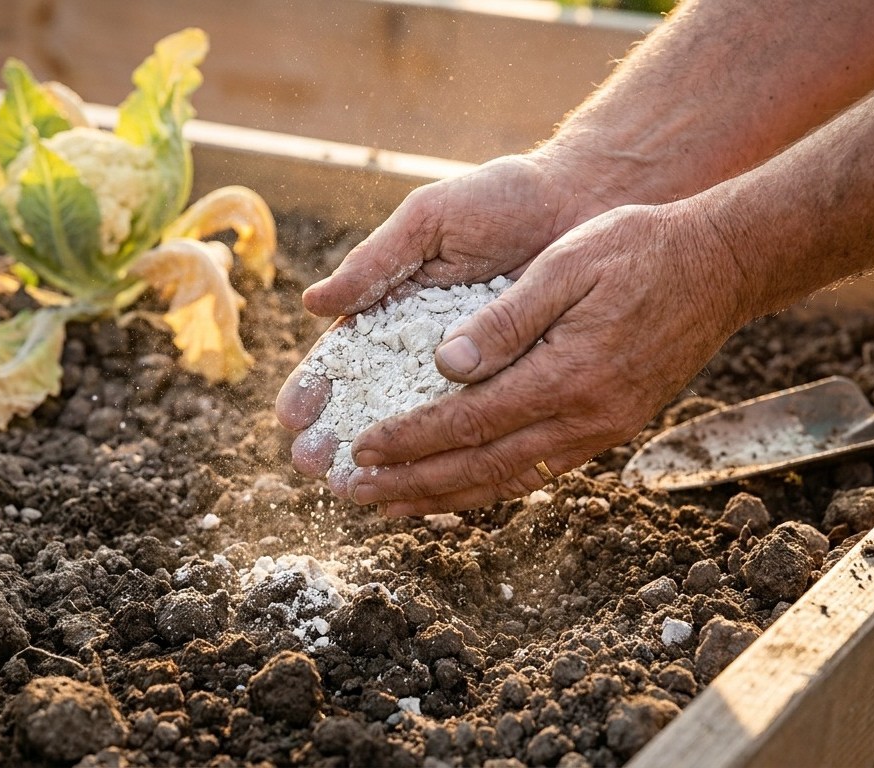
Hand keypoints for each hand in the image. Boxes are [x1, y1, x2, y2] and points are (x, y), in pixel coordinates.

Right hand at [277, 153, 609, 490]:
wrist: (582, 202)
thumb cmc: (501, 199)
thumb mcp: (430, 221)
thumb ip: (377, 262)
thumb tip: (314, 303)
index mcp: (391, 303)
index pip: (343, 355)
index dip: (314, 387)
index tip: (291, 417)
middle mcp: (421, 345)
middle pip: (367, 400)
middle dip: (336, 435)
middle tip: (313, 465)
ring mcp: (464, 370)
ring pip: (413, 425)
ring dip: (382, 459)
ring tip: (352, 489)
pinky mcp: (509, 384)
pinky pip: (473, 429)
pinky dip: (446, 459)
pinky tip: (420, 489)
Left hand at [331, 202, 752, 515]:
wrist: (720, 266)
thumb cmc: (638, 250)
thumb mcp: (566, 264)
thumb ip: (505, 319)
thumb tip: (445, 365)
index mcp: (567, 373)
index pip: (469, 421)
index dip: (410, 440)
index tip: (361, 451)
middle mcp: (585, 415)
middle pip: (483, 466)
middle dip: (414, 484)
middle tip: (356, 495)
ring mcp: (603, 428)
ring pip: (511, 479)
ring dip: (447, 497)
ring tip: (394, 508)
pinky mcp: (612, 427)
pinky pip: (542, 471)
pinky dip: (493, 486)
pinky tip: (461, 490)